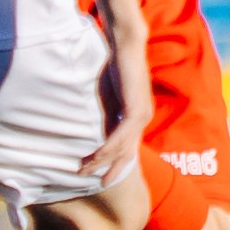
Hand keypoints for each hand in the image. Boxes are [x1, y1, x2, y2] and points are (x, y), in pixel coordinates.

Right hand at [82, 28, 154, 176]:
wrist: (126, 47)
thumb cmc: (116, 69)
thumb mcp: (109, 99)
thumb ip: (106, 117)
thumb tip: (96, 133)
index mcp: (138, 118)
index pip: (127, 147)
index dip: (114, 163)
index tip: (100, 175)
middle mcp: (143, 120)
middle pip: (127, 153)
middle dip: (111, 169)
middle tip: (96, 182)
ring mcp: (141, 116)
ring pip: (122, 148)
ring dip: (103, 161)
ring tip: (86, 170)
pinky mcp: (135, 110)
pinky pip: (121, 135)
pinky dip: (108, 148)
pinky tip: (97, 157)